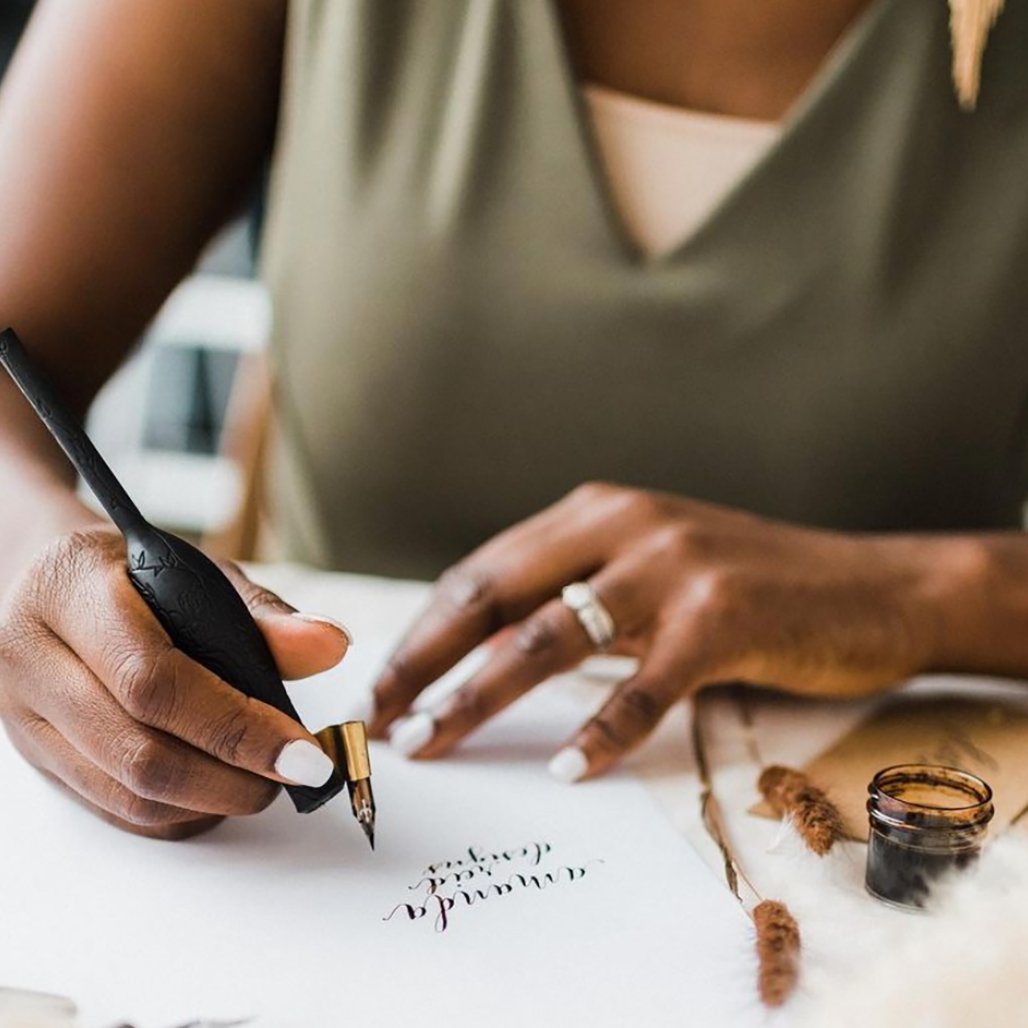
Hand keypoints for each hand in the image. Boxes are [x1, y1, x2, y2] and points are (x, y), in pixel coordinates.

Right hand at [0, 526, 350, 837]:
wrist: (53, 585)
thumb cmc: (136, 575)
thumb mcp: (200, 573)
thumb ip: (264, 614)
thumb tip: (331, 646)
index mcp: (71, 591)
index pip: (154, 680)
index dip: (236, 726)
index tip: (304, 752)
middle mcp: (31, 658)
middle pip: (139, 751)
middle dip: (234, 776)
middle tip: (298, 774)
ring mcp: (24, 716)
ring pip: (126, 792)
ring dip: (211, 802)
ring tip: (266, 781)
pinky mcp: (37, 757)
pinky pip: (114, 809)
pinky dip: (179, 813)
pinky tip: (222, 792)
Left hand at [370, 483, 956, 780]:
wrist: (872, 586)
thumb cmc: (748, 587)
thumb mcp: (649, 570)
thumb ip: (578, 590)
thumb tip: (484, 647)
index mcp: (597, 512)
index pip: (482, 573)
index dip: (423, 631)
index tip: (382, 685)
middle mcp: (624, 525)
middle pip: (493, 597)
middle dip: (424, 662)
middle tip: (379, 720)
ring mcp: (672, 568)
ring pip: (548, 638)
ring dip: (479, 696)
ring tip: (433, 743)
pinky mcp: (722, 618)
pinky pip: (642, 687)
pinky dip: (598, 731)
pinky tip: (566, 771)